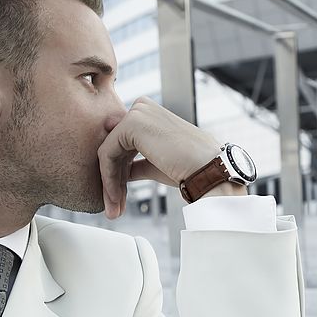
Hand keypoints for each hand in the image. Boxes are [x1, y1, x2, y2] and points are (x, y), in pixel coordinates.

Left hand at [97, 97, 221, 218]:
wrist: (208, 169)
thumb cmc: (191, 167)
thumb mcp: (157, 163)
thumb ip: (138, 163)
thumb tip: (124, 171)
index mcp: (149, 114)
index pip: (123, 144)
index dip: (119, 173)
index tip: (120, 197)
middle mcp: (142, 107)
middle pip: (114, 148)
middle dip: (113, 180)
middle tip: (114, 207)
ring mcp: (136, 113)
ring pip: (108, 152)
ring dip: (109, 183)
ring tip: (115, 208)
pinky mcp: (131, 124)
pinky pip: (107, 154)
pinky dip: (109, 178)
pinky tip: (116, 197)